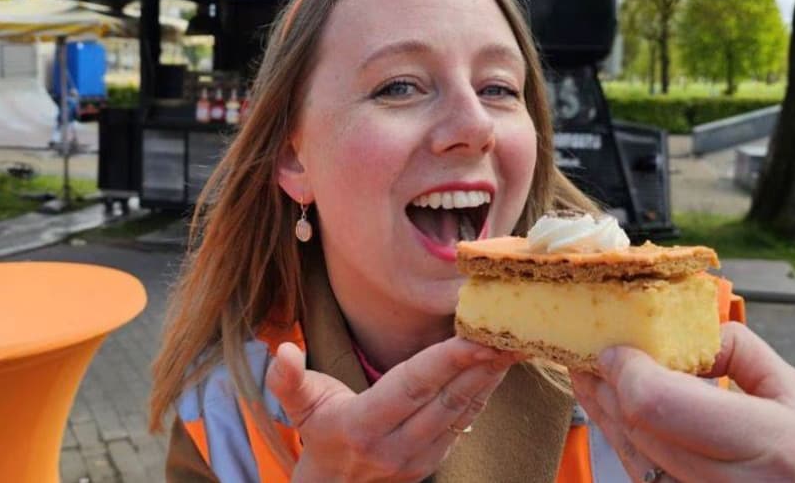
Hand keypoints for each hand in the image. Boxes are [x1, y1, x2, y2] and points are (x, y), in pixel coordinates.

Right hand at [265, 337, 515, 481]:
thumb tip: (281, 350)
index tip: (475, 337)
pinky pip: (464, 423)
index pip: (411, 387)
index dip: (445, 361)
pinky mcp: (433, 461)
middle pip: (446, 399)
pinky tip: (496, 371)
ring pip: (461, 412)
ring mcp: (418, 458)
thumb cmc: (318, 437)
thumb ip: (288, 380)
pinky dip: (482, 395)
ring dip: (489, 379)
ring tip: (513, 346)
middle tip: (510, 333)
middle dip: (481, 365)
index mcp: (362, 426)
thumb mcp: (299, 407)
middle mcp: (394, 446)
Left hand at [570, 323, 794, 482]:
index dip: (626, 369)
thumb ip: (739, 353)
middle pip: (636, 426)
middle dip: (605, 383)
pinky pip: (642, 473)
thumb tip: (685, 328)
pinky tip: (617, 413)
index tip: (615, 345)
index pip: (658, 402)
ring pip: (629, 454)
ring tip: (592, 375)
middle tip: (588, 350)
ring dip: (604, 410)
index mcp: (770, 443)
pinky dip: (625, 439)